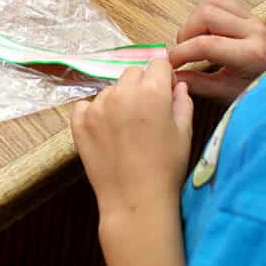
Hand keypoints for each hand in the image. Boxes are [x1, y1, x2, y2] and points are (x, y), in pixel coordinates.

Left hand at [70, 60, 192, 219]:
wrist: (135, 201)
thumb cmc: (166, 167)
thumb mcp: (184, 132)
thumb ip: (182, 101)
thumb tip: (178, 85)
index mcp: (151, 91)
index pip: (158, 64)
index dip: (165, 77)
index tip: (166, 93)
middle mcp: (122, 92)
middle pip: (133, 72)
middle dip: (142, 84)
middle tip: (146, 112)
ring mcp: (97, 105)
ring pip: (112, 88)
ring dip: (120, 99)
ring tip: (126, 127)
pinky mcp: (80, 121)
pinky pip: (87, 104)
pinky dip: (96, 112)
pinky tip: (106, 131)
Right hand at [169, 0, 265, 103]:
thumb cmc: (256, 93)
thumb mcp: (225, 93)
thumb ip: (196, 83)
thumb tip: (170, 76)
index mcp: (251, 54)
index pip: (205, 44)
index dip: (180, 52)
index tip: (170, 64)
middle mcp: (254, 29)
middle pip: (207, 14)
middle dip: (186, 32)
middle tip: (183, 52)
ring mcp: (253, 18)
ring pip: (212, 2)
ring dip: (195, 20)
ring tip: (193, 41)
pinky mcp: (249, 13)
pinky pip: (220, 0)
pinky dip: (205, 13)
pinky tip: (205, 32)